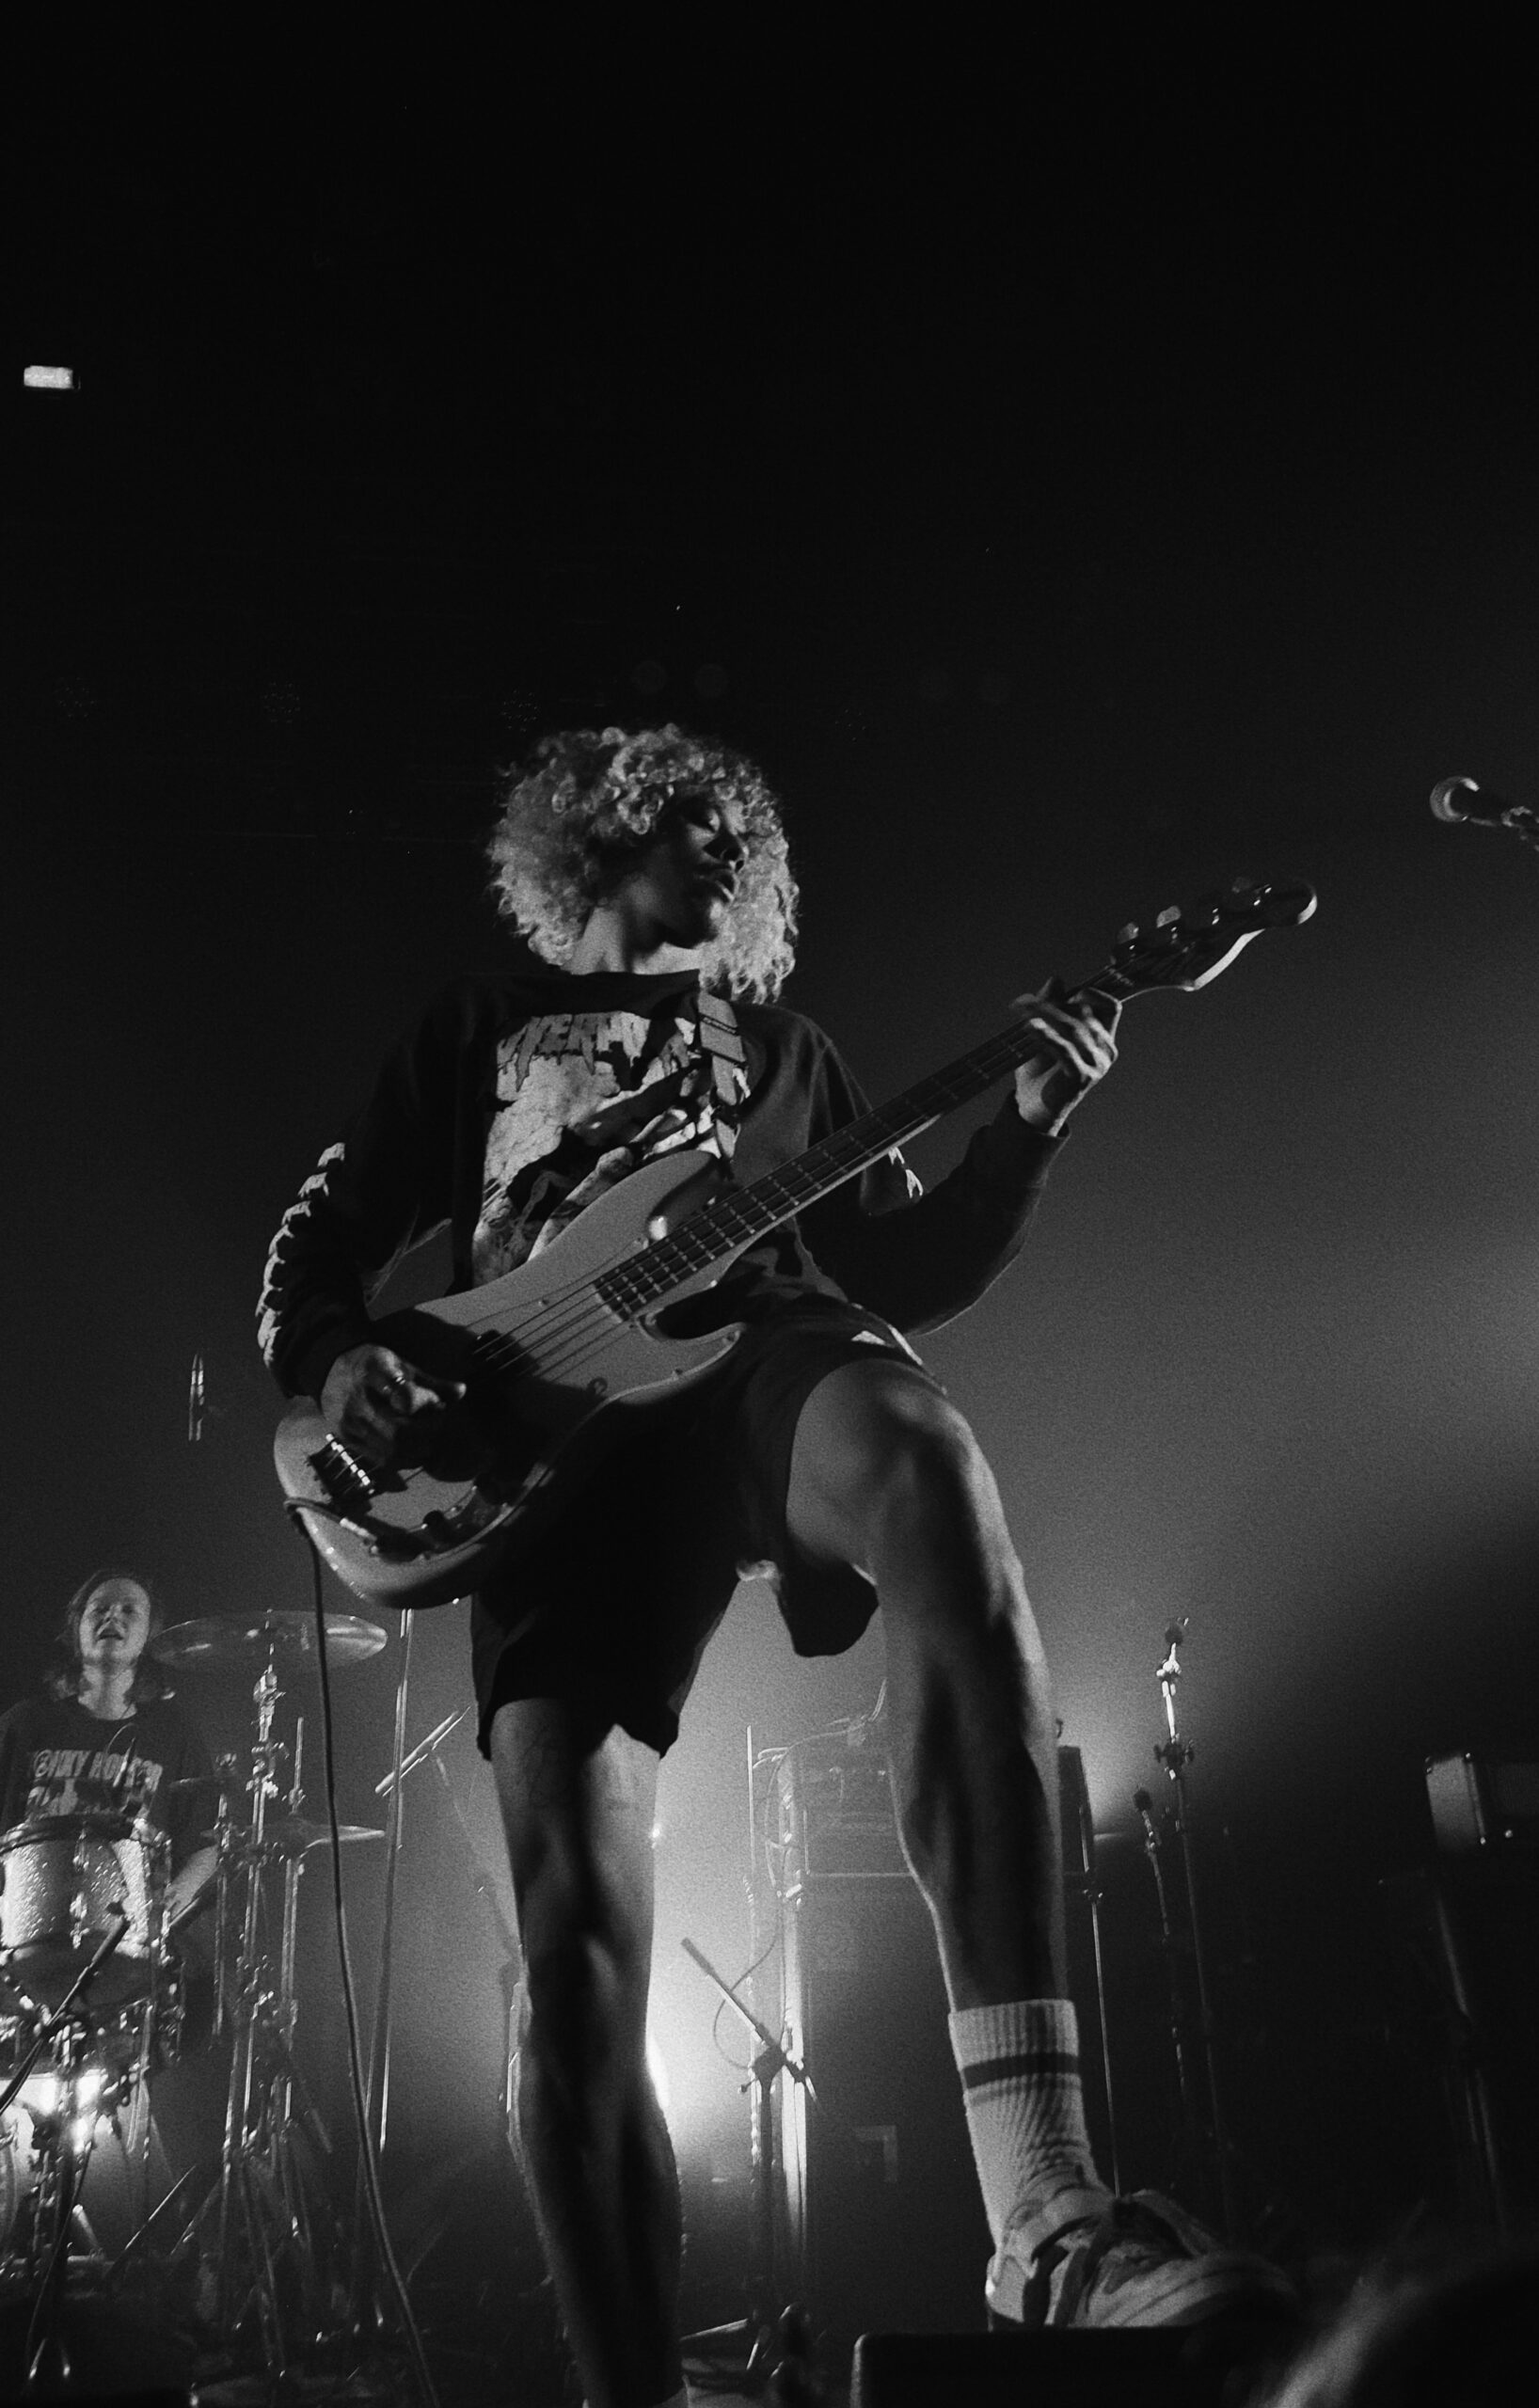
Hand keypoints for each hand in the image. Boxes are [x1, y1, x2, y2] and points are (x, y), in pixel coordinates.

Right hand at [321, 1342, 464, 1470]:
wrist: (329, 1370)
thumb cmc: (373, 1366)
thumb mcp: (401, 1363)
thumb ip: (431, 1381)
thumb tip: (462, 1392)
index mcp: (374, 1373)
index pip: (404, 1396)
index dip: (427, 1406)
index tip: (438, 1405)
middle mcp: (359, 1400)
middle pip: (400, 1431)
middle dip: (428, 1434)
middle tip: (439, 1428)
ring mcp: (351, 1423)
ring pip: (392, 1450)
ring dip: (419, 1450)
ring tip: (429, 1440)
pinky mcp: (347, 1439)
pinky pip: (380, 1459)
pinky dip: (403, 1459)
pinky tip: (413, 1450)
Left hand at [1009, 981, 1119, 1133]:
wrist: (1033, 1107)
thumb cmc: (1041, 1068)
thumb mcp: (1045, 1033)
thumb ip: (1052, 1006)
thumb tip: (1057, 979)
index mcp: (1103, 1038)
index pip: (1112, 1007)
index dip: (1093, 994)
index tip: (1067, 994)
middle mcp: (1106, 1051)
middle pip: (1084, 1015)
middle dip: (1052, 1004)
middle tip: (1024, 1002)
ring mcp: (1097, 1065)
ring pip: (1073, 1029)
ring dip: (1045, 1016)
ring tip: (1023, 1011)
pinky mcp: (1082, 1077)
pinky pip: (1065, 1049)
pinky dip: (1046, 1036)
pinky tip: (1029, 1027)